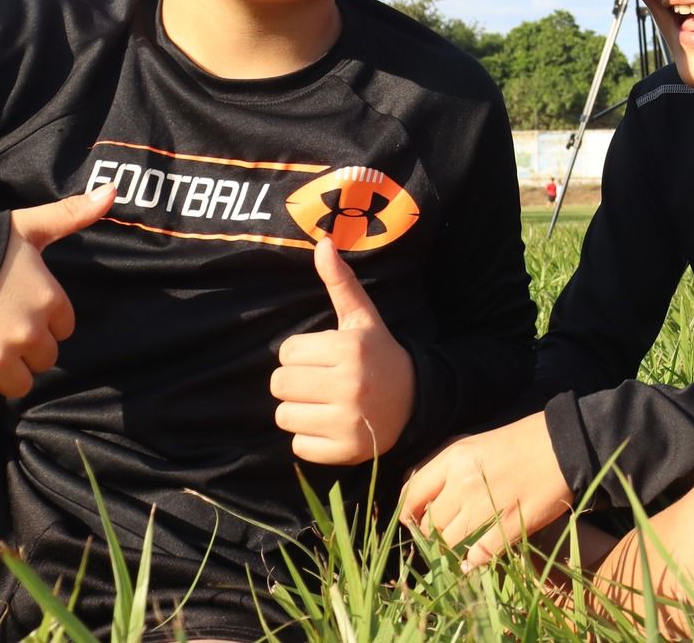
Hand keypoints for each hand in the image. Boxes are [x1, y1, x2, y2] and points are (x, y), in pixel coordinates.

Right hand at [0, 185, 114, 414]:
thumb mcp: (27, 227)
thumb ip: (71, 215)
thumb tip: (112, 191)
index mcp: (49, 301)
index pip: (64, 329)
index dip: (44, 321)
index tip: (22, 309)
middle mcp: (28, 334)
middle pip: (44, 360)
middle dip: (27, 349)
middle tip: (0, 330)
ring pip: (18, 385)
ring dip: (5, 374)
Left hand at [272, 239, 415, 463]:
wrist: (414, 402)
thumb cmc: (379, 355)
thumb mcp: (363, 319)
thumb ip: (340, 283)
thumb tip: (323, 242)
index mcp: (350, 349)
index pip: (287, 352)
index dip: (302, 355)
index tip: (326, 358)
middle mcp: (350, 385)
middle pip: (279, 384)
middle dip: (296, 382)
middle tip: (322, 381)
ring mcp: (347, 421)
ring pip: (283, 416)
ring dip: (299, 410)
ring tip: (325, 403)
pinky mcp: (344, 451)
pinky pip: (298, 445)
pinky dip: (309, 439)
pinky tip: (332, 425)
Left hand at [399, 412, 571, 569]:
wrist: (564, 445)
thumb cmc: (521, 441)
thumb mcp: (475, 444)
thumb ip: (446, 467)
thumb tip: (424, 496)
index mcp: (453, 459)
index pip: (411, 495)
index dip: (409, 514)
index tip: (417, 521)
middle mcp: (463, 483)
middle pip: (429, 524)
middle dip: (433, 533)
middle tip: (446, 533)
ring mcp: (485, 507)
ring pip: (449, 543)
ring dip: (452, 549)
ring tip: (462, 546)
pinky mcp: (508, 526)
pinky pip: (478, 556)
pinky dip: (472, 563)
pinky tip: (473, 562)